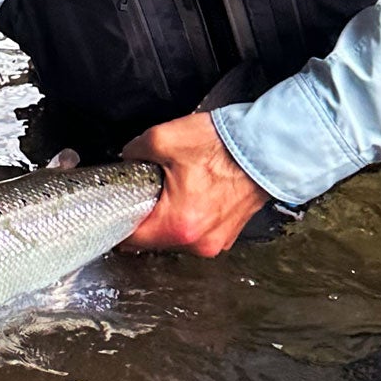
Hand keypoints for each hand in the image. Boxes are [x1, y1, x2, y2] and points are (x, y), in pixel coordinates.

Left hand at [118, 112, 271, 257]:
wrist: (268, 148)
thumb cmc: (225, 147)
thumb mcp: (165, 138)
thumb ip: (134, 151)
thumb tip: (127, 157)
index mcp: (179, 224)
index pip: (132, 239)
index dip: (117, 222)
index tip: (112, 210)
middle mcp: (198, 242)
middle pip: (154, 240)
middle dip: (144, 217)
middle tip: (144, 190)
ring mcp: (216, 241)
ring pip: (176, 236)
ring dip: (168, 217)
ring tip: (172, 188)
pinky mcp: (228, 234)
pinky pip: (197, 232)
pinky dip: (190, 217)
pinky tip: (192, 193)